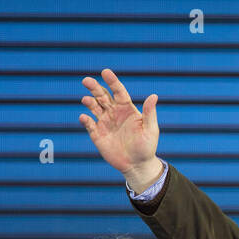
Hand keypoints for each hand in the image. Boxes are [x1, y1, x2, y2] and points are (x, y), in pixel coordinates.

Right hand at [79, 68, 162, 188]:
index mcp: (127, 110)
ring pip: (94, 107)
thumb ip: (150, 113)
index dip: (112, 81)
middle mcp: (114, 113)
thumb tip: (154, 95)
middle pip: (102, 96)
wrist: (137, 165)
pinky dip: (85, 120)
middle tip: (87, 80)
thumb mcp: (150, 130)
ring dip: (89, 101)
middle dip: (94, 87)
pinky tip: (85, 118)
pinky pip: (88, 124)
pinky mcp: (97, 134)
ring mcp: (105, 122)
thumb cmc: (147, 147)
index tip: (105, 72)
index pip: (118, 92)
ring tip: (87, 100)